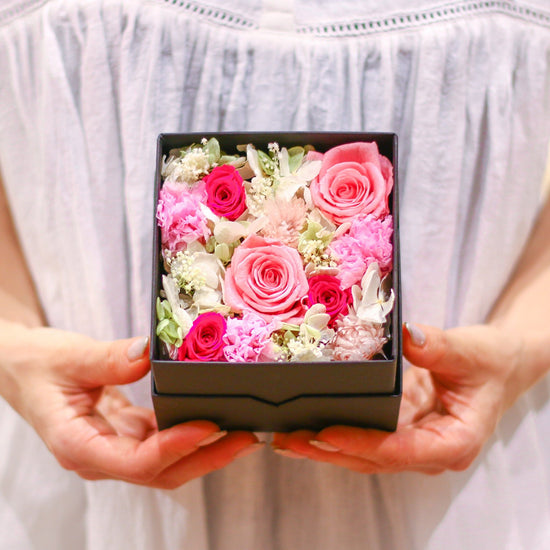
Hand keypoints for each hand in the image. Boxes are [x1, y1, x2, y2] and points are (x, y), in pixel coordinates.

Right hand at [0, 321, 260, 487]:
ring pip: (166, 462)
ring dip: (205, 449)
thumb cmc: (35, 364)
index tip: (209, 425)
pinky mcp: (124, 432)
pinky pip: (162, 440)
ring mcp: (113, 446)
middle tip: (247, 437)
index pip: (136, 461)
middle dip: (206, 457)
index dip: (175, 447)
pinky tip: (213, 418)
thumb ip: (107, 358)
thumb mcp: (68, 356)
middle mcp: (99, 455)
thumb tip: (149, 354)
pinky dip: (188, 433)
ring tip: (242, 430)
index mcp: (78, 445)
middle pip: (161, 471)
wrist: (20, 366)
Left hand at [272, 323, 524, 473]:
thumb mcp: (470, 351)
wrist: (497, 366)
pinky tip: (305, 425)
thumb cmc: (490, 361)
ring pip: (364, 453)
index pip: (401, 451)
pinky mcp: (400, 428)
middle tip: (287, 439)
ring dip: (324, 447)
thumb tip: (406, 335)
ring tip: (284, 437)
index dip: (362, 443)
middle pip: (374, 459)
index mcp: (453, 441)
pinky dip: (335, 433)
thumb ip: (439, 347)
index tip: (326, 433)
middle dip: (329, 451)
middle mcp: (429, 451)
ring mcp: (413, 442)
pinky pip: (364, 436)